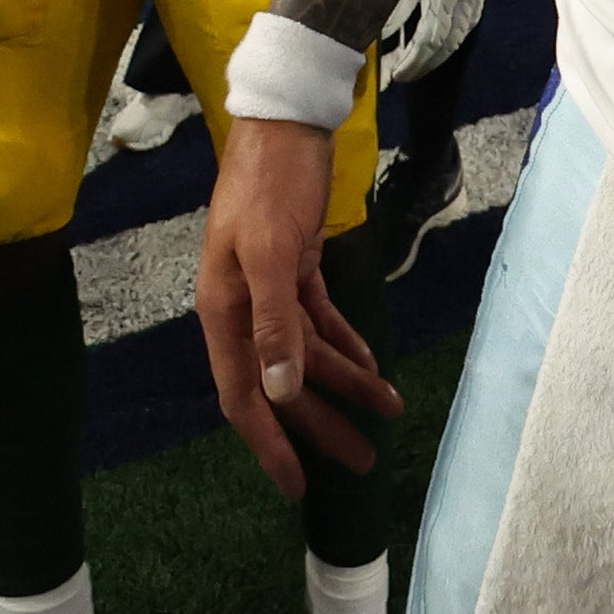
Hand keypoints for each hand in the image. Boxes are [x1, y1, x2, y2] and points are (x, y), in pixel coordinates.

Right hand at [196, 115, 400, 498]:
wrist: (285, 124)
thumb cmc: (272, 183)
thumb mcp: (272, 252)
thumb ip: (274, 323)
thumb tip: (280, 392)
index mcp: (224, 314)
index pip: (246, 398)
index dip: (271, 445)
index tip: (297, 488)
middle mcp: (242, 310)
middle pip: (283, 386)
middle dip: (321, 427)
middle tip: (364, 462)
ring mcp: (269, 289)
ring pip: (308, 354)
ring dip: (347, 384)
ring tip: (389, 411)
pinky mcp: (297, 268)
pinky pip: (321, 321)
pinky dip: (346, 345)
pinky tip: (371, 366)